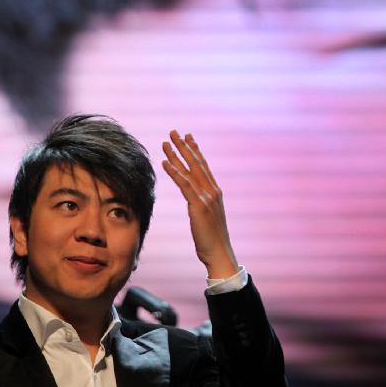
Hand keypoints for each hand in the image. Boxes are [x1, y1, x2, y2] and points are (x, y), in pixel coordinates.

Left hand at [162, 130, 239, 278]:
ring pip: (190, 171)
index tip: (189, 137)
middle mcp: (213, 191)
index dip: (195, 151)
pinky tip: (165, 162)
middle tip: (174, 132)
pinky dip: (174, 172)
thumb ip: (203, 205)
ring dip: (176, 155)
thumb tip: (196, 201)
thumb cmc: (212, 240)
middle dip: (185, 146)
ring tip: (166, 142)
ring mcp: (207, 198)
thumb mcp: (208, 218)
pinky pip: (184, 185)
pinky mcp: (199, 206)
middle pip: (197, 163)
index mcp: (215, 193)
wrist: (219, 254)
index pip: (204, 167)